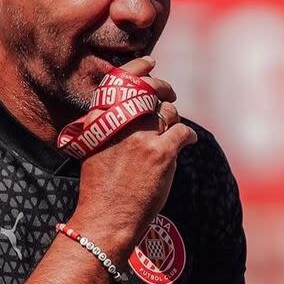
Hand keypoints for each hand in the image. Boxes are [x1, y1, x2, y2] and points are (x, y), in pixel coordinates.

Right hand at [72, 57, 196, 260]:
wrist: (105, 220)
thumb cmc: (99, 191)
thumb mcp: (94, 151)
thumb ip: (110, 128)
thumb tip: (137, 113)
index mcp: (100, 120)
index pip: (120, 81)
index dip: (138, 68)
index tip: (149, 63)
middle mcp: (120, 123)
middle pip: (149, 91)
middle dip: (163, 88)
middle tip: (169, 94)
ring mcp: (141, 137)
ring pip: (168, 113)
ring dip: (173, 119)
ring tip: (172, 131)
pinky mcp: (161, 153)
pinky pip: (183, 133)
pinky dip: (189, 136)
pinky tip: (189, 141)